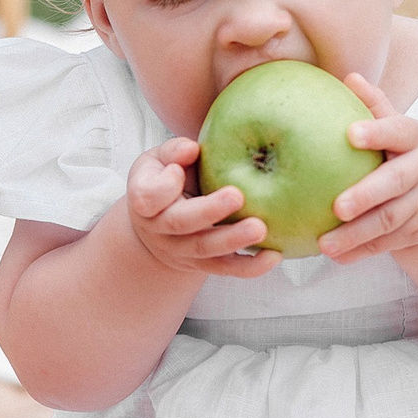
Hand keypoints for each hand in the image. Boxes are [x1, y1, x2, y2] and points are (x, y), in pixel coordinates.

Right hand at [125, 139, 279, 279]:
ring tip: (260, 228)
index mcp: (144, 200)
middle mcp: (159, 229)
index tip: (190, 156)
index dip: (166, 183)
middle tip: (237, 195)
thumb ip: (173, 152)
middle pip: (180, 223)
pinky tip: (273, 256)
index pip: (148, 197)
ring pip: (205, 250)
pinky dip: (250, 266)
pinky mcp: (203, 265)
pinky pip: (226, 268)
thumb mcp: (160, 160)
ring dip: (233, 240)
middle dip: (209, 211)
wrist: (160, 223)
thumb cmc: (165, 179)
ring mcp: (180, 251)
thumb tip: (191, 149)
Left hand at [317, 75, 417, 261]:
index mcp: (416, 138)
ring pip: (390, 220)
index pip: (399, 131)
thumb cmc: (401, 152)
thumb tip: (349, 77)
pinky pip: (387, 244)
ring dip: (357, 234)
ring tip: (325, 244)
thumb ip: (374, 106)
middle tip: (338, 207)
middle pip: (396, 183)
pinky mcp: (416, 231)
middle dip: (367, 195)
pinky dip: (361, 251)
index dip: (378, 131)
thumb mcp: (396, 128)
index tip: (350, 134)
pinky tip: (335, 256)